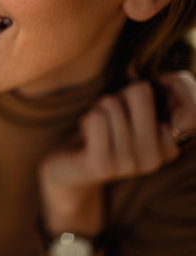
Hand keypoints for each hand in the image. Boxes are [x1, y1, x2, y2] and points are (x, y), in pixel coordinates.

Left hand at [38, 71, 195, 235]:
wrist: (70, 169)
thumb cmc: (103, 129)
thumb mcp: (132, 109)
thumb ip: (152, 95)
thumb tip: (149, 86)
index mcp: (170, 146)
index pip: (186, 105)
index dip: (157, 87)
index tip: (136, 100)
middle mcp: (155, 159)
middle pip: (140, 93)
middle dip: (118, 96)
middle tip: (109, 117)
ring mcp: (130, 164)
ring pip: (111, 103)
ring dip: (97, 109)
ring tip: (96, 129)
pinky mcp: (103, 166)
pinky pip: (96, 118)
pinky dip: (86, 118)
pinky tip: (85, 136)